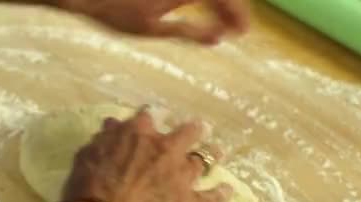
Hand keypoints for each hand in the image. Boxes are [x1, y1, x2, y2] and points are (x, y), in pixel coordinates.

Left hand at [53, 0, 248, 43]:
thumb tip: (218, 38)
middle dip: (232, 6)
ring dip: (219, 3)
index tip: (243, 32)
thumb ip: (189, 31)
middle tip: (236, 28)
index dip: (237, 13)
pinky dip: (204, 1)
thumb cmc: (117, 13)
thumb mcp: (154, 28)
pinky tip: (203, 8)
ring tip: (223, 19)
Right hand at [58, 107, 231, 201]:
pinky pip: (211, 198)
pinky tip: (227, 191)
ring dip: (212, 154)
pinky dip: (220, 195)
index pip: (149, 115)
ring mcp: (181, 176)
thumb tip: (113, 125)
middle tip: (198, 128)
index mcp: (138, 134)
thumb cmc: (86, 190)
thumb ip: (105, 139)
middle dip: (194, 129)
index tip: (154, 116)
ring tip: (218, 152)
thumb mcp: (87, 156)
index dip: (152, 115)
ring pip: (204, 159)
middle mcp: (165, 149)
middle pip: (188, 132)